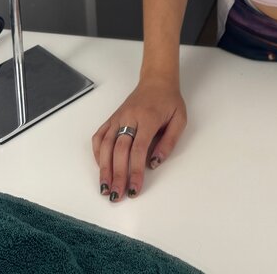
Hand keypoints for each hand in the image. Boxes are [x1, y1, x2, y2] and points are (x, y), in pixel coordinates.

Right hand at [92, 76, 186, 201]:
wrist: (157, 80)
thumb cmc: (169, 101)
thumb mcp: (180, 119)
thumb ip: (169, 142)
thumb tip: (154, 163)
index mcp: (148, 118)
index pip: (138, 149)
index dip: (135, 171)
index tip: (134, 189)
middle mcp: (130, 117)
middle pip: (119, 150)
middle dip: (117, 175)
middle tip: (116, 195)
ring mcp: (118, 117)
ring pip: (105, 144)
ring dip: (103, 168)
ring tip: (104, 188)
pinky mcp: (112, 118)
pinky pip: (99, 136)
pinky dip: (96, 153)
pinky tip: (100, 167)